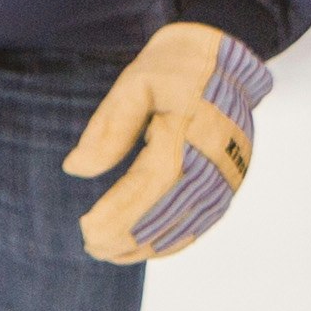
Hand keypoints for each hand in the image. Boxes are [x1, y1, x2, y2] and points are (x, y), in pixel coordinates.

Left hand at [69, 22, 272, 263]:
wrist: (226, 56)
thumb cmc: (174, 67)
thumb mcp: (134, 83)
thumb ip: (108, 128)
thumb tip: (76, 169)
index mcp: (190, 127)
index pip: (153, 182)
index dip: (121, 212)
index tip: (87, 229)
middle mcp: (217, 154)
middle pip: (171, 207)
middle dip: (129, 235)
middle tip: (93, 248)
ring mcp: (231, 169)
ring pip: (190, 219)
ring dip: (151, 243)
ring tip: (114, 254)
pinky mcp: (234, 177)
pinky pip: (207, 216)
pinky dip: (178, 237)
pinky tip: (151, 248)